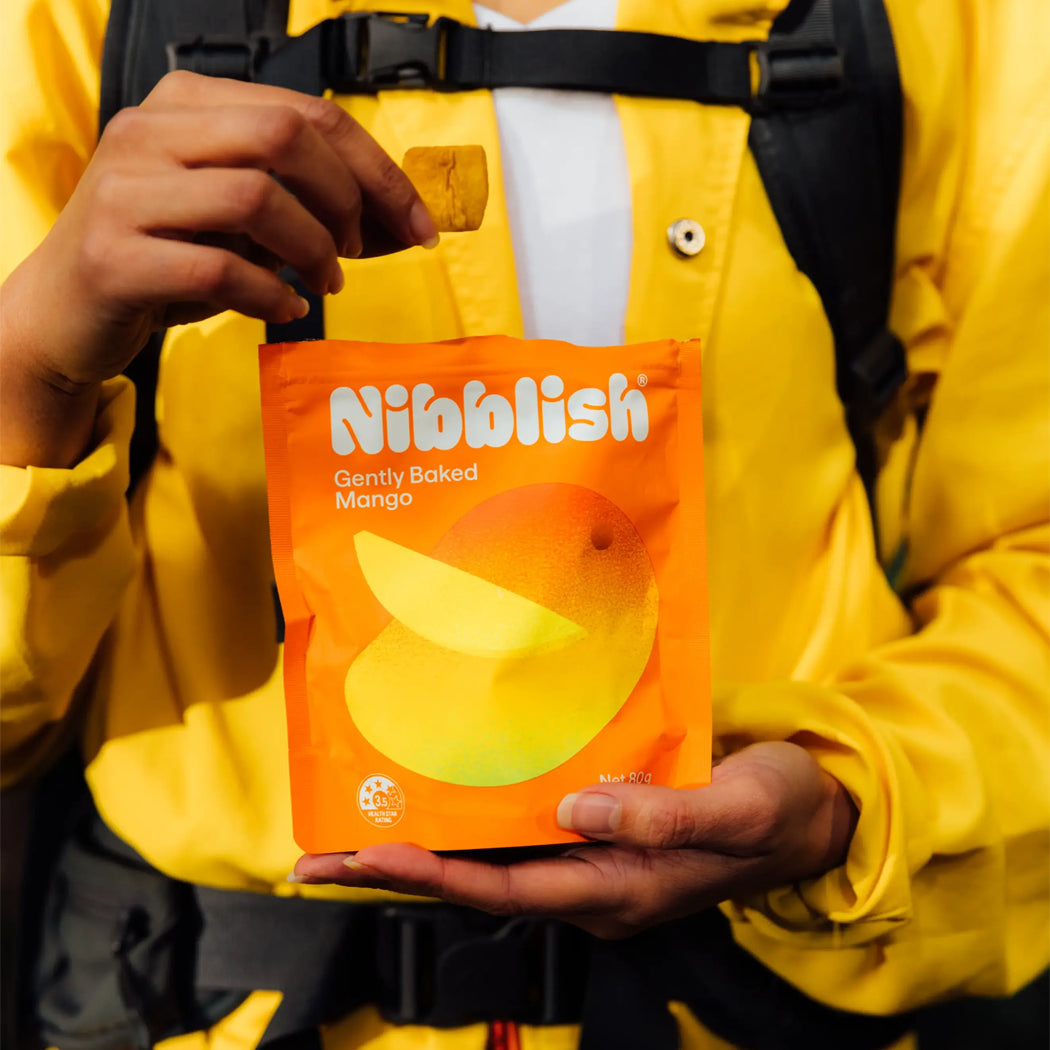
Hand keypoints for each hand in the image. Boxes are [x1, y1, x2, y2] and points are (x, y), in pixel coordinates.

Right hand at [1, 70, 436, 466]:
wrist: (64, 311)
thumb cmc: (166, 258)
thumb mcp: (239, 221)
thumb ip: (309, 208)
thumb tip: (405, 222)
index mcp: (185, 104)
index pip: (307, 113)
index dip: (378, 171)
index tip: (420, 226)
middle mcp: (149, 131)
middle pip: (283, 137)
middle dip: (346, 200)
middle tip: (357, 252)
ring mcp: (125, 191)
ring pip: (255, 196)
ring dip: (313, 249)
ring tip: (326, 284)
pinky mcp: (114, 258)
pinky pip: (220, 270)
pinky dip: (271, 295)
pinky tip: (287, 308)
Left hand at [292, 742, 857, 938]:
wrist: (815, 811)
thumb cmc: (779, 808)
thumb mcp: (733, 808)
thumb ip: (659, 817)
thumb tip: (575, 809)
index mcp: (621, 887)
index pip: (507, 887)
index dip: (433, 874)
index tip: (365, 858)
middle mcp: (594, 883)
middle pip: (482, 881)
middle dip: (400, 870)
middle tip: (321, 857)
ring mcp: (596, 861)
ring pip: (495, 860)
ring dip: (426, 848)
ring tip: (357, 832)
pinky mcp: (603, 834)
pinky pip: (523, 834)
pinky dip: (473, 822)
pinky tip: (442, 800)